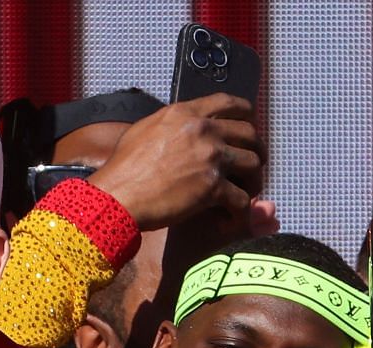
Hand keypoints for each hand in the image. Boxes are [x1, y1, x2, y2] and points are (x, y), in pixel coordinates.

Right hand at [85, 95, 262, 227]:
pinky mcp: (212, 187)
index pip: (231, 102)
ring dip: (253, 181)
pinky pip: (241, 199)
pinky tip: (231, 219)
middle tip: (251, 167)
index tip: (249, 127)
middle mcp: (203, 130)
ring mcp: (210, 157)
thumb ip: (170, 124)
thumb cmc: (122, 168)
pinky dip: (240, 212)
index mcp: (186, 114)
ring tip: (245, 194)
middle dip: (256, 151)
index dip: (247, 115)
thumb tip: (180, 128)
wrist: (116, 196)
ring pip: (253, 164)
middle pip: (250, 134)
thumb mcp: (145, 130)